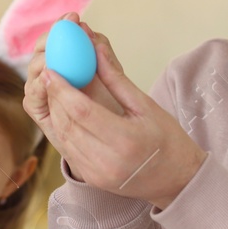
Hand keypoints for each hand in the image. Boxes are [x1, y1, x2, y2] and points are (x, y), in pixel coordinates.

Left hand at [26, 22, 205, 208]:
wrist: (177, 179)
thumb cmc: (167, 139)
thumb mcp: (146, 105)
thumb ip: (116, 79)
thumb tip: (95, 49)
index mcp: (125, 139)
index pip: (81, 110)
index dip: (62, 89)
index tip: (52, 70)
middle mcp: (107, 160)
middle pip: (67, 123)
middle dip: (54, 98)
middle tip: (50, 76)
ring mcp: (97, 173)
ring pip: (63, 137)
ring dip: (55, 113)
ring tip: (54, 91)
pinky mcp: (92, 179)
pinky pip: (68, 150)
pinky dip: (62, 129)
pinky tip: (62, 113)